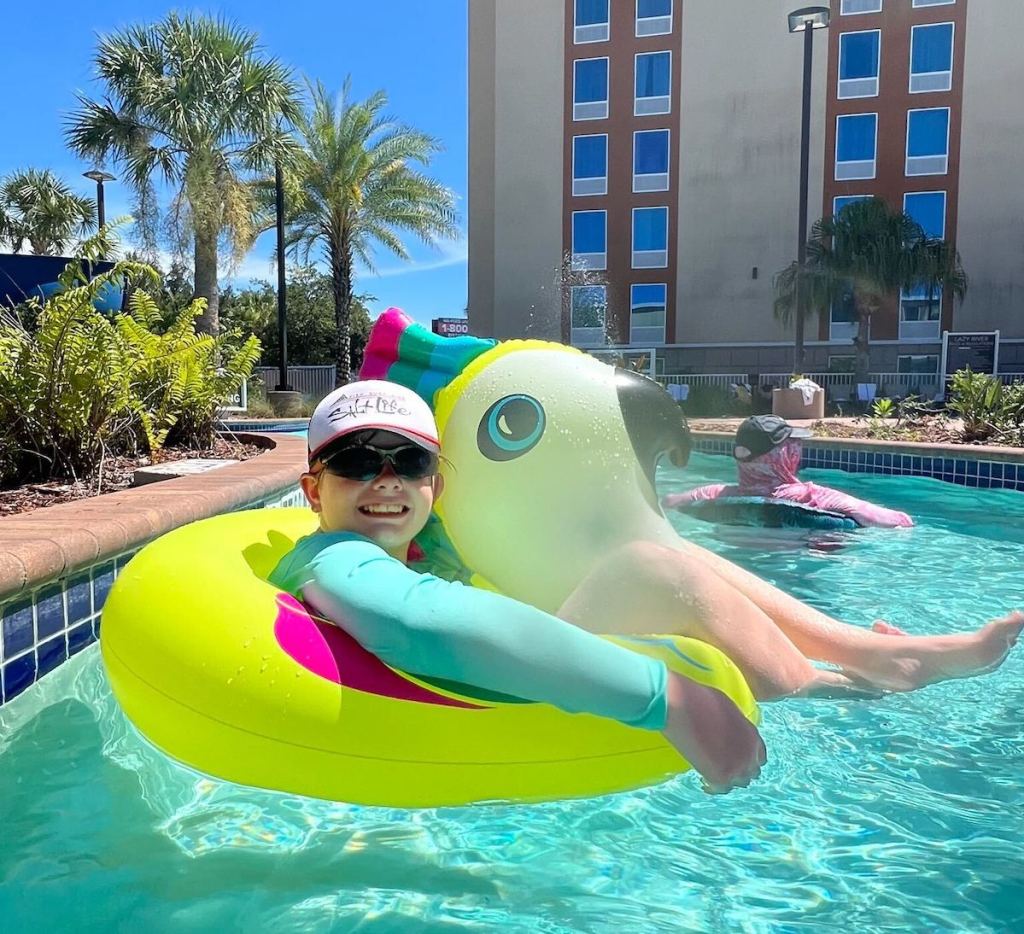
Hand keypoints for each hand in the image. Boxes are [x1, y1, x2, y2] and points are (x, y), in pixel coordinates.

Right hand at [662, 672, 765, 793]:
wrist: (681, 704)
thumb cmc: (699, 699)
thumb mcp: (727, 708)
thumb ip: (735, 725)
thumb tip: (729, 732)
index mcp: (752, 735)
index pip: (759, 756)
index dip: (747, 757)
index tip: (735, 756)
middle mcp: (749, 753)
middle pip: (751, 772)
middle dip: (739, 769)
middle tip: (723, 765)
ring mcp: (736, 766)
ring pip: (739, 782)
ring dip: (728, 777)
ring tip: (712, 771)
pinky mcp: (719, 775)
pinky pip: (720, 789)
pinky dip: (712, 786)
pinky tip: (703, 780)